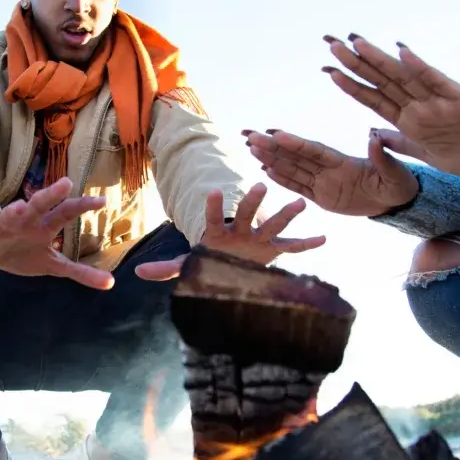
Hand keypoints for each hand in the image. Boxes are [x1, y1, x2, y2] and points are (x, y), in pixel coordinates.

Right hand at [0, 177, 115, 289]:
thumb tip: (111, 284)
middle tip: (66, 184)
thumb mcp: (53, 265)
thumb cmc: (25, 252)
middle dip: (52, 195)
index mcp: (45, 226)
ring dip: (13, 212)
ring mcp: (4, 227)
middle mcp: (27, 221)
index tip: (102, 200)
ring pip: (9, 216)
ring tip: (18, 207)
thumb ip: (80, 272)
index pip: (66, 212)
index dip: (82, 206)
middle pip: (41, 206)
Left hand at [135, 182, 326, 280]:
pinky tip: (324, 238)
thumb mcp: (189, 265)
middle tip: (260, 186)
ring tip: (300, 202)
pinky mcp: (273, 250)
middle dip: (254, 202)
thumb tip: (136, 273)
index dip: (214, 206)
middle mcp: (241, 231)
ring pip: (274, 224)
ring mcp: (259, 239)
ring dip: (286, 213)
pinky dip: (307, 244)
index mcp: (219, 233)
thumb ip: (166, 268)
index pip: (214, 216)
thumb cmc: (209, 261)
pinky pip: (292, 247)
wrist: (230, 264)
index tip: (215, 192)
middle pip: (248, 214)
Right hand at [244, 128, 418, 216]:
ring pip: (292, 169)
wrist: (397, 201)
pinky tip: (266, 171)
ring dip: (272, 159)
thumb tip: (373, 137)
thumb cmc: (398, 183)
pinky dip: (283, 179)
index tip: (276, 134)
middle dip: (273, 147)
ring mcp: (324, 182)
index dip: (295, 144)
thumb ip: (381, 156)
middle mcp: (328, 169)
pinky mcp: (322, 197)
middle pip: (295, 156)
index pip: (314, 151)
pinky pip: (299, 187)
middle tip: (251, 136)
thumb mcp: (394, 172)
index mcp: (343, 161)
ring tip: (251, 149)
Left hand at [321, 34, 459, 177]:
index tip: (328, 70)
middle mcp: (420, 106)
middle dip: (355, 63)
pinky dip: (419, 68)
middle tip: (331, 43)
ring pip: (402, 77)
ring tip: (356, 42)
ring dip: (379, 60)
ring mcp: (438, 101)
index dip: (351, 84)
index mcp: (410, 120)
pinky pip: (437, 81)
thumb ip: (402, 143)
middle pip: (381, 81)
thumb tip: (375, 134)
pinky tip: (402, 51)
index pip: (373, 98)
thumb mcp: (429, 155)